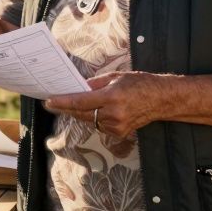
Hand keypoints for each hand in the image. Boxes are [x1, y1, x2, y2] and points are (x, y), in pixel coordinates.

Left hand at [43, 71, 167, 138]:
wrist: (162, 99)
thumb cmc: (140, 84)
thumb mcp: (116, 77)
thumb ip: (95, 83)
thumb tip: (78, 87)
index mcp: (112, 97)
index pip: (81, 101)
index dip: (63, 102)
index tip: (49, 101)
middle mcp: (114, 114)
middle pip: (82, 113)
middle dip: (66, 108)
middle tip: (52, 103)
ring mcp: (117, 126)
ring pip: (89, 120)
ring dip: (80, 113)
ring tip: (71, 104)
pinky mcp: (119, 133)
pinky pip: (99, 125)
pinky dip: (94, 118)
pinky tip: (96, 111)